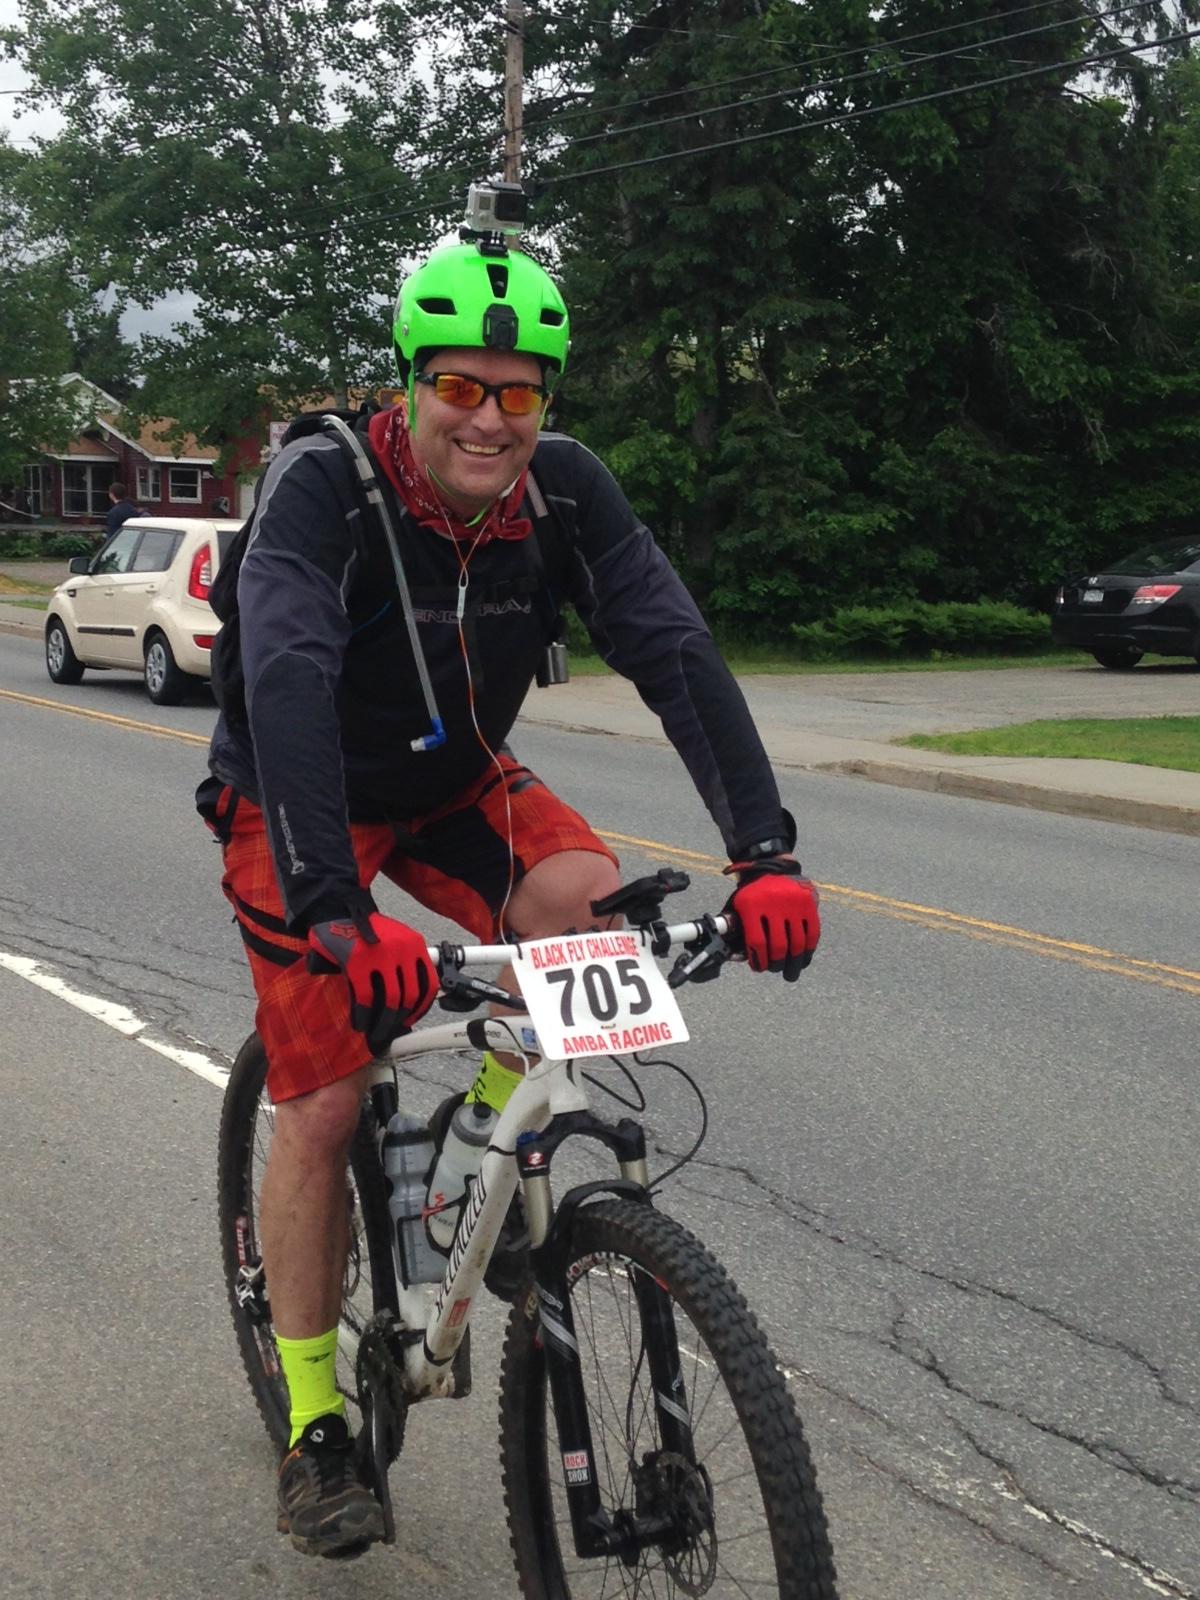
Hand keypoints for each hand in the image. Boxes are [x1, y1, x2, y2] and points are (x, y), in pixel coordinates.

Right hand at [307, 910, 436, 1052]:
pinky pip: (365, 998)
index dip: (421, 1007)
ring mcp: (381, 956)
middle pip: (409, 996)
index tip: (411, 1019)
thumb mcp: (395, 939)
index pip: (429, 983)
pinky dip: (363, 1015)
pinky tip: (359, 1023)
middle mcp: (403, 950)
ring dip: (383, 1022)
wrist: (336, 908)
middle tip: (390, 1031)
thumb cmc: (365, 929)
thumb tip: (409, 1003)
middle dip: (400, 1019)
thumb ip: (405, 963)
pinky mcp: (358, 963)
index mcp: (415, 945)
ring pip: (390, 1000)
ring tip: (375, 1032)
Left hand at [727, 861, 820, 981]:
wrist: (772, 867)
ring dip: (794, 963)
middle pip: (778, 945)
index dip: (759, 960)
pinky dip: (808, 950)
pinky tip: (803, 960)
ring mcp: (794, 904)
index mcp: (752, 905)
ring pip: (797, 943)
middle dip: (776, 964)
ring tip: (789, 973)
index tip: (759, 968)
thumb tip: (737, 957)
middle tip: (775, 970)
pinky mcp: (808, 904)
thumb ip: (735, 929)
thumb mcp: (738, 906)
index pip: (757, 942)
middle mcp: (774, 904)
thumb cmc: (752, 894)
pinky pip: (812, 933)